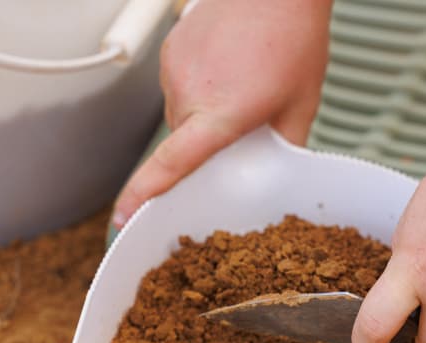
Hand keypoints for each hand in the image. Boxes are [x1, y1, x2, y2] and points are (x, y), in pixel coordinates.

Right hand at [113, 0, 331, 227]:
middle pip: (184, 145)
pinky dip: (199, 91)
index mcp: (220, 113)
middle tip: (244, 124)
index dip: (143, 195)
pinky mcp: (170, 51)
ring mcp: (174, 69)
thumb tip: (279, 175)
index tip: (124, 219)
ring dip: (204, 116)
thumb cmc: (292, 39)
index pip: (172, 164)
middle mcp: (189, 93)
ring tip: (240, 86)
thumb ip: (286, 148)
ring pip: (181, 116)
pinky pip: (178, 88)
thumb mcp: (301, 106)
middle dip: (207, 148)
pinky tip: (228, 71)